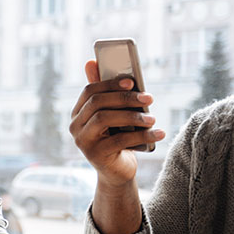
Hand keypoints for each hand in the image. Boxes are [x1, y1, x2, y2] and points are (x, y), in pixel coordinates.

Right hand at [69, 60, 163, 186]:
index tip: (132, 81)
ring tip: (153, 118)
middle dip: (125, 98)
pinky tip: (158, 133)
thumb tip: (91, 62)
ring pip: (105, 119)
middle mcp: (75, 126)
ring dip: (133, 116)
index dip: (110, 83)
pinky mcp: (95, 155)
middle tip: (149, 98)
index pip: (89, 91)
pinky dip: (142, 136)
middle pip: (97, 103)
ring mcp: (83, 141)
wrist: (117, 172)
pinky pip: (119, 141)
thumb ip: (106, 93)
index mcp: (78, 113)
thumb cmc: (117, 139)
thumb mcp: (114, 116)